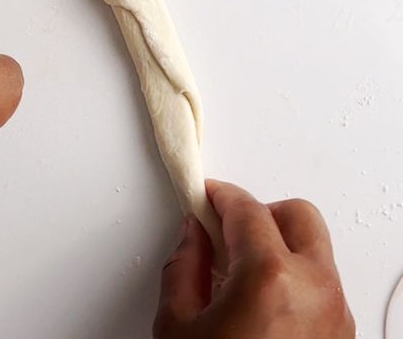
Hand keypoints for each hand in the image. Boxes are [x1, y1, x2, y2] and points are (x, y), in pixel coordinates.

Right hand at [154, 180, 354, 337]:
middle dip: (261, 213)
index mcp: (270, 279)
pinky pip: (321, 286)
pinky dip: (294, 279)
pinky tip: (260, 299)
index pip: (246, 209)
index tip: (204, 196)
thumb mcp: (178, 326)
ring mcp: (335, 317)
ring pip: (314, 251)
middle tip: (228, 230)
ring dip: (280, 248)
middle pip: (298, 216)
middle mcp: (314, 291)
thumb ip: (184, 267)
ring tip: (242, 271)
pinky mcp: (341, 337)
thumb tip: (193, 237)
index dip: (219, 196)